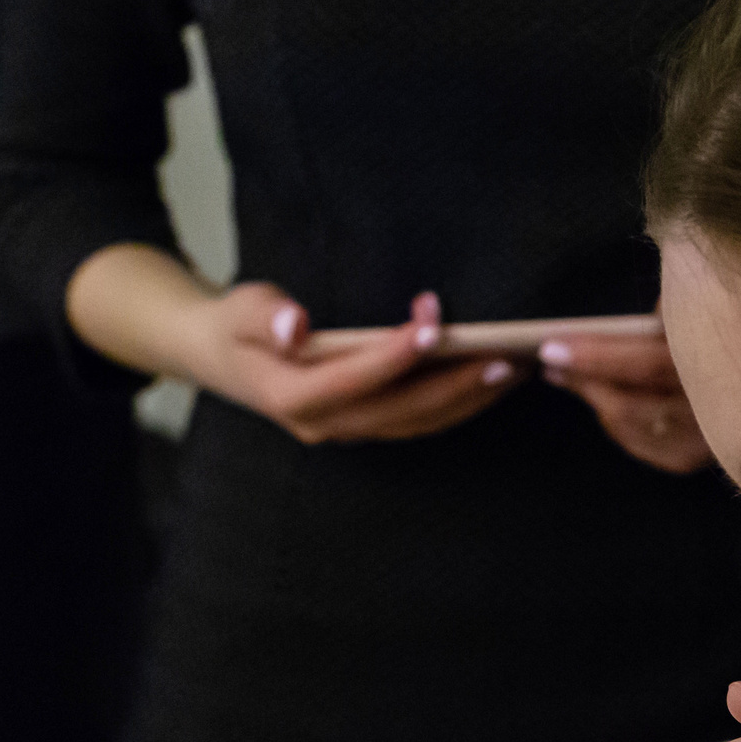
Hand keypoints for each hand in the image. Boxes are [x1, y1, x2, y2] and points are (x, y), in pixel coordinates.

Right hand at [191, 285, 522, 444]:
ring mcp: (348, 431)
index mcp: (290, 397)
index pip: (350, 380)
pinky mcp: (366, 426)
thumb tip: (294, 325)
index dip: (391, 357)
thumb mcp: (241, 310)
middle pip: (400, 411)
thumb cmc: (238, 326)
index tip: (430, 327)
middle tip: (503, 359)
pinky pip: (419, 421)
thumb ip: (266, 318)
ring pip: (418, 423)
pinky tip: (492, 379)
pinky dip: (458, 402)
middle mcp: (324, 425)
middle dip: (455, 386)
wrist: (226, 358)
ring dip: (469, 398)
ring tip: (515, 369)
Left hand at [539, 329, 714, 472]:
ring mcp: (703, 443)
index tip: (551, 347)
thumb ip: (668, 314)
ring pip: (628, 426)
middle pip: (629, 405)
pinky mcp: (690, 459)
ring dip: (594, 399)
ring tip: (568, 374)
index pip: (646, 366)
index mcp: (717, 370)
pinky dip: (613, 419)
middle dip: (583, 381)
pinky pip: (635, 442)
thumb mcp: (703, 310)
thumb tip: (619, 324)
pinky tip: (603, 399)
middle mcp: (714, 415)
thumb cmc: (725, 333)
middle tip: (551, 360)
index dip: (596, 356)